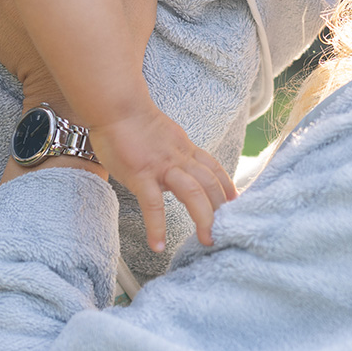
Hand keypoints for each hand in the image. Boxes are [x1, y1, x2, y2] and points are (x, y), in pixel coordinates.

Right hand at [90, 104, 237, 251]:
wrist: (116, 105)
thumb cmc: (134, 122)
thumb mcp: (165, 137)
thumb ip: (175, 153)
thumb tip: (179, 170)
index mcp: (185, 149)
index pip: (214, 169)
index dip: (227, 187)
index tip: (236, 204)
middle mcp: (180, 157)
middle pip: (209, 183)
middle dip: (221, 208)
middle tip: (226, 232)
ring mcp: (161, 166)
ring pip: (192, 191)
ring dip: (203, 216)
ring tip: (207, 240)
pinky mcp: (140, 174)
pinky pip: (153, 203)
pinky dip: (157, 226)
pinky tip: (157, 245)